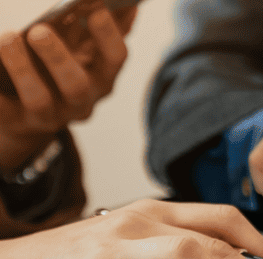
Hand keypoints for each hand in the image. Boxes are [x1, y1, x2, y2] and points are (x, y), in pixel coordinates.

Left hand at [0, 6, 136, 171]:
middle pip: (77, 85)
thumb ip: (101, 31)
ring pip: (39, 100)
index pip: (116, 59)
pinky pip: (1, 107)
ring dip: (23, 69)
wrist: (29, 115)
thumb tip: (128, 6)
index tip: (96, 10)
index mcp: (102, 79)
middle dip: (59, 58)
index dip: (108, 36)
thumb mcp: (83, 52)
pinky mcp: (16, 121)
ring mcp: (49, 115)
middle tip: (39, 30)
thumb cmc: (60, 70)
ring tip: (8, 39)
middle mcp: (80, 102)